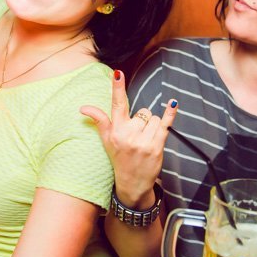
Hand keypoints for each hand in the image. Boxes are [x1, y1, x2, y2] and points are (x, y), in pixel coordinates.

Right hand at [80, 70, 176, 207]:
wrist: (133, 183)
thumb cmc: (119, 158)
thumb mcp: (106, 140)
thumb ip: (99, 120)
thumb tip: (83, 107)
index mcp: (116, 131)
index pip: (116, 104)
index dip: (117, 88)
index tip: (117, 73)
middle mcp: (128, 134)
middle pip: (142, 112)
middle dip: (142, 121)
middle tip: (137, 137)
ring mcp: (143, 141)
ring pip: (154, 118)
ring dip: (153, 126)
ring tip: (146, 141)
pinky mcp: (157, 146)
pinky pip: (165, 124)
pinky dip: (170, 113)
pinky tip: (173, 103)